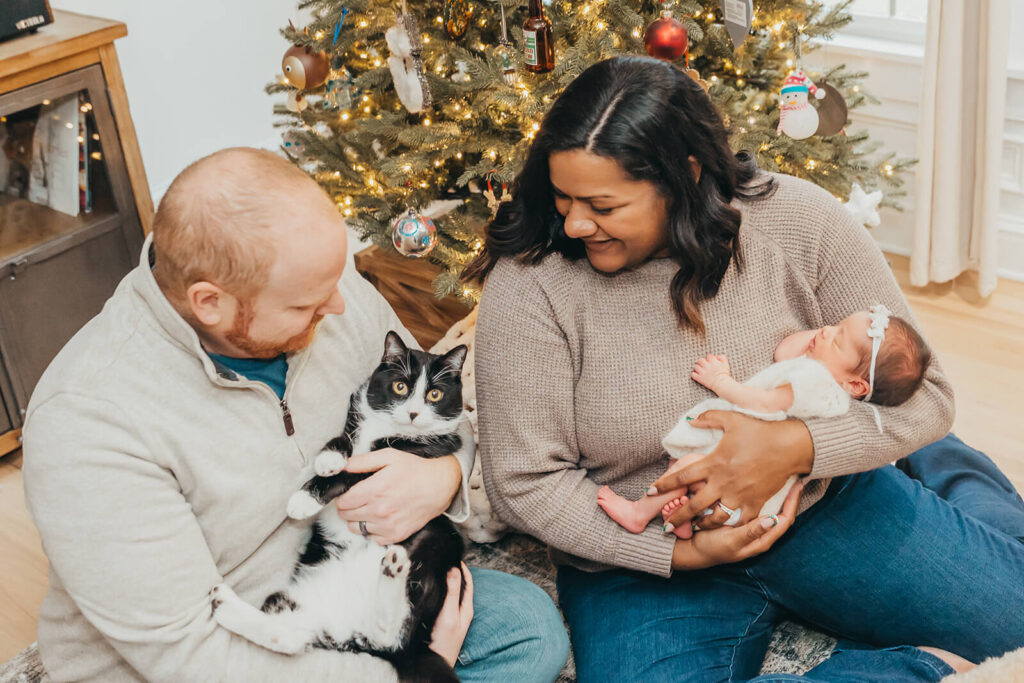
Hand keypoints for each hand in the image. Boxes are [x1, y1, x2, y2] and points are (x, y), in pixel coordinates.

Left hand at [334, 449, 461, 544]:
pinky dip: (372, 530)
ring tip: (368, 508)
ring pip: (356, 528)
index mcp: (375, 490)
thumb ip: (362, 461)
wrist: (439, 486)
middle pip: (346, 516)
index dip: (342, 497)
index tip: (348, 494)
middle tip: (358, 500)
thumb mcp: (389, 457)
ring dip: (358, 519)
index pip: (343, 502)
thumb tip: (342, 466)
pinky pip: (372, 538)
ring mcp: (388, 525)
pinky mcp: (396, 535)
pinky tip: (380, 518)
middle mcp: (380, 510)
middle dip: (348, 507)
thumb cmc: (414, 470)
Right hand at [430, 563, 473, 666]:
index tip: (455, 557)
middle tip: (446, 561)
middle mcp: (461, 611)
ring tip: (440, 571)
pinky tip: (433, 591)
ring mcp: (452, 617)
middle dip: (455, 573)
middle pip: (460, 587)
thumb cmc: (444, 641)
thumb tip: (454, 569)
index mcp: (466, 608)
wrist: (434, 661)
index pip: (468, 582)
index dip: (463, 569)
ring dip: (448, 582)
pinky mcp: (443, 621)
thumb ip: (452, 593)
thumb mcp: (449, 614)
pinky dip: (441, 592)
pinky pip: (444, 602)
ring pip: (452, 594)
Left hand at [651, 411, 812, 530]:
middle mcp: (723, 482)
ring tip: (694, 528)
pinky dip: (731, 526)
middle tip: (665, 526)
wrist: (789, 446)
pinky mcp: (755, 502)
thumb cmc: (759, 430)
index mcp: (713, 463)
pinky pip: (740, 520)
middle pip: (693, 505)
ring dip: (702, 524)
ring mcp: (739, 494)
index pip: (681, 477)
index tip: (650, 492)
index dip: (663, 485)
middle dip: (676, 517)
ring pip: (715, 517)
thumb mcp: (731, 419)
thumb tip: (690, 420)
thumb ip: (708, 418)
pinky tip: (724, 529)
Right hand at [671, 481, 800, 569]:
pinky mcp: (741, 520)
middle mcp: (760, 532)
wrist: (693, 549)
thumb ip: (751, 532)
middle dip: (788, 496)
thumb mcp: (731, 541)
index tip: (797, 485)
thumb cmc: (713, 547)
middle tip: (792, 477)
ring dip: (777, 494)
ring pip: (771, 508)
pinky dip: (762, 494)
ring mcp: (752, 526)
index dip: (792, 502)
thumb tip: (772, 520)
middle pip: (782, 512)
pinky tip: (760, 482)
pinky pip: (757, 506)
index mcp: (762, 540)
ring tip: (781, 477)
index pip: (785, 519)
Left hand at [692, 354, 730, 392]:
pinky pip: (693, 374)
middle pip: (700, 360)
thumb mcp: (726, 364)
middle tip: (704, 366)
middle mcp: (706, 366)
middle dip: (701, 362)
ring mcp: (702, 372)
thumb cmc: (724, 375)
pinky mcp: (700, 378)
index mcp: (713, 362)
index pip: (708, 356)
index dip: (709, 359)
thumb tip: (717, 356)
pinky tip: (697, 375)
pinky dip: (694, 375)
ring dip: (697, 368)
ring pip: (695, 367)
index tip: (710, 362)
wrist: (722, 384)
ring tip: (700, 370)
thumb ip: (722, 358)